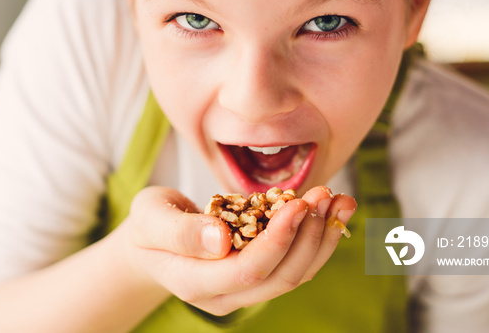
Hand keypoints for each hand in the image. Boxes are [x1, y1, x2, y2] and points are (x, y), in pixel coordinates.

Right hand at [118, 185, 355, 315]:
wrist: (153, 241)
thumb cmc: (149, 224)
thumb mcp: (149, 216)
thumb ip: (179, 230)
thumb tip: (221, 238)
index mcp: (194, 282)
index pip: (248, 270)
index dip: (278, 239)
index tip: (297, 203)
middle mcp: (224, 296)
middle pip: (281, 277)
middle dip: (309, 235)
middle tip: (325, 194)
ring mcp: (244, 291)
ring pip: (296, 274)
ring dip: (322, 237)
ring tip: (339, 199)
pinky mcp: (260, 277)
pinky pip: (296, 265)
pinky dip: (317, 238)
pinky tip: (330, 210)